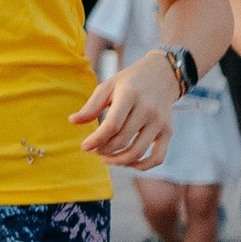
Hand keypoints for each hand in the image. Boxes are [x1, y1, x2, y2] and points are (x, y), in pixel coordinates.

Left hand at [71, 55, 174, 171]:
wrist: (161, 75)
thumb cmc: (129, 82)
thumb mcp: (108, 86)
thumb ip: (91, 105)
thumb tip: (72, 121)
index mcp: (130, 94)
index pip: (112, 125)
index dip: (96, 140)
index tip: (84, 147)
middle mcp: (148, 109)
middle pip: (122, 140)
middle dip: (104, 150)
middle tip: (94, 150)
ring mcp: (160, 122)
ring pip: (137, 152)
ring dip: (118, 161)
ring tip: (106, 158)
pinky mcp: (168, 131)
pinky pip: (157, 157)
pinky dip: (142, 166)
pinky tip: (127, 163)